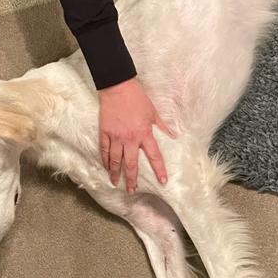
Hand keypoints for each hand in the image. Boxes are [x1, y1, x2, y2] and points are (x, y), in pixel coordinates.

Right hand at [99, 77, 176, 192]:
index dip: (159, 169)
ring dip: (115, 173)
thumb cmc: (137, 98)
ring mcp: (116, 136)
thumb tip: (174, 135)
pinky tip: (105, 166)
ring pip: (115, 160)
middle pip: (131, 164)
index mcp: (144, 133)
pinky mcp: (105, 132)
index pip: (154, 156)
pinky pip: (104, 150)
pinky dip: (104, 159)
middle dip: (132, 179)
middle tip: (132, 191)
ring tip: (115, 183)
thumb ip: (163, 126)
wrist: (118, 87)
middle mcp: (130, 139)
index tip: (163, 181)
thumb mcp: (153, 112)